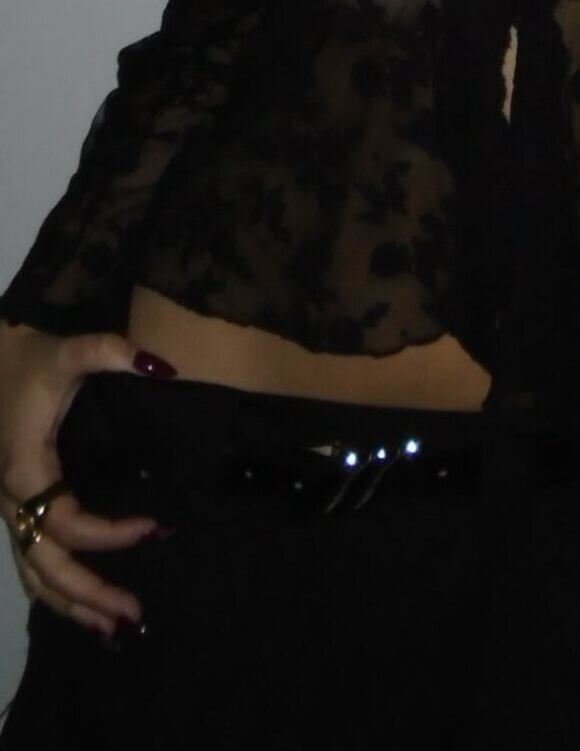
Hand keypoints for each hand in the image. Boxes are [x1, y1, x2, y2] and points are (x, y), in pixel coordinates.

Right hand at [0, 323, 173, 638]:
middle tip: (134, 614)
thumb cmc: (30, 359)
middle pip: (45, 565)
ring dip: (70, 604)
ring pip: (33, 572)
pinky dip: (55, 588)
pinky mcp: (17, 508)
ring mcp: (9, 509)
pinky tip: (84, 606)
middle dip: (88, 595)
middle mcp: (12, 501)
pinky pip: (32, 559)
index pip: (67, 524)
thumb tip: (163, 366)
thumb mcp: (68, 351)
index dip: (110, 534)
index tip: (155, 528)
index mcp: (24, 471)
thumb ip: (110, 352)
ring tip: (113, 629)